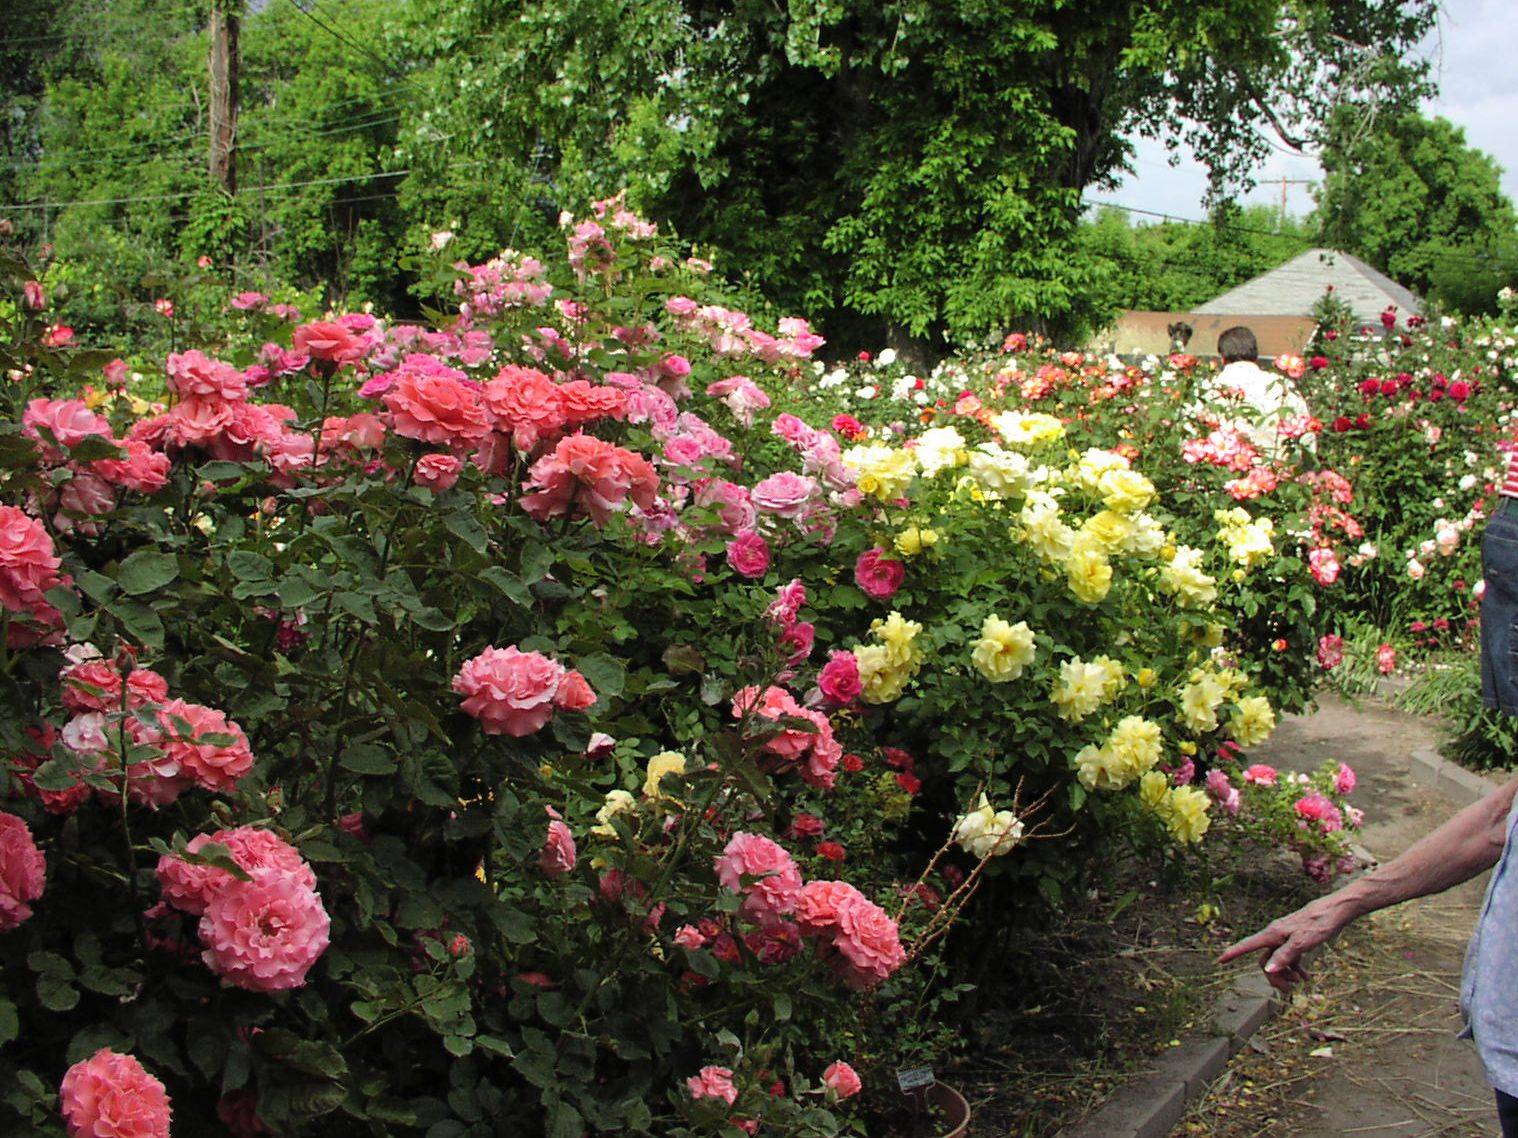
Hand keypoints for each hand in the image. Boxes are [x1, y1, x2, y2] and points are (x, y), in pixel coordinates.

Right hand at [1217, 896, 1349, 991]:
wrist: (1334, 912)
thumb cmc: (1317, 924)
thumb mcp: (1301, 943)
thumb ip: (1284, 957)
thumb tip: (1267, 970)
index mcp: (1272, 935)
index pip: (1248, 945)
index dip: (1233, 953)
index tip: (1220, 960)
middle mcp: (1275, 936)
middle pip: (1265, 960)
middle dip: (1274, 976)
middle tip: (1288, 989)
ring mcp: (1285, 938)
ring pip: (1277, 960)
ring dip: (1286, 974)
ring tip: (1300, 982)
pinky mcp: (1295, 940)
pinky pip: (1290, 957)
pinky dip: (1296, 968)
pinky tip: (1306, 978)